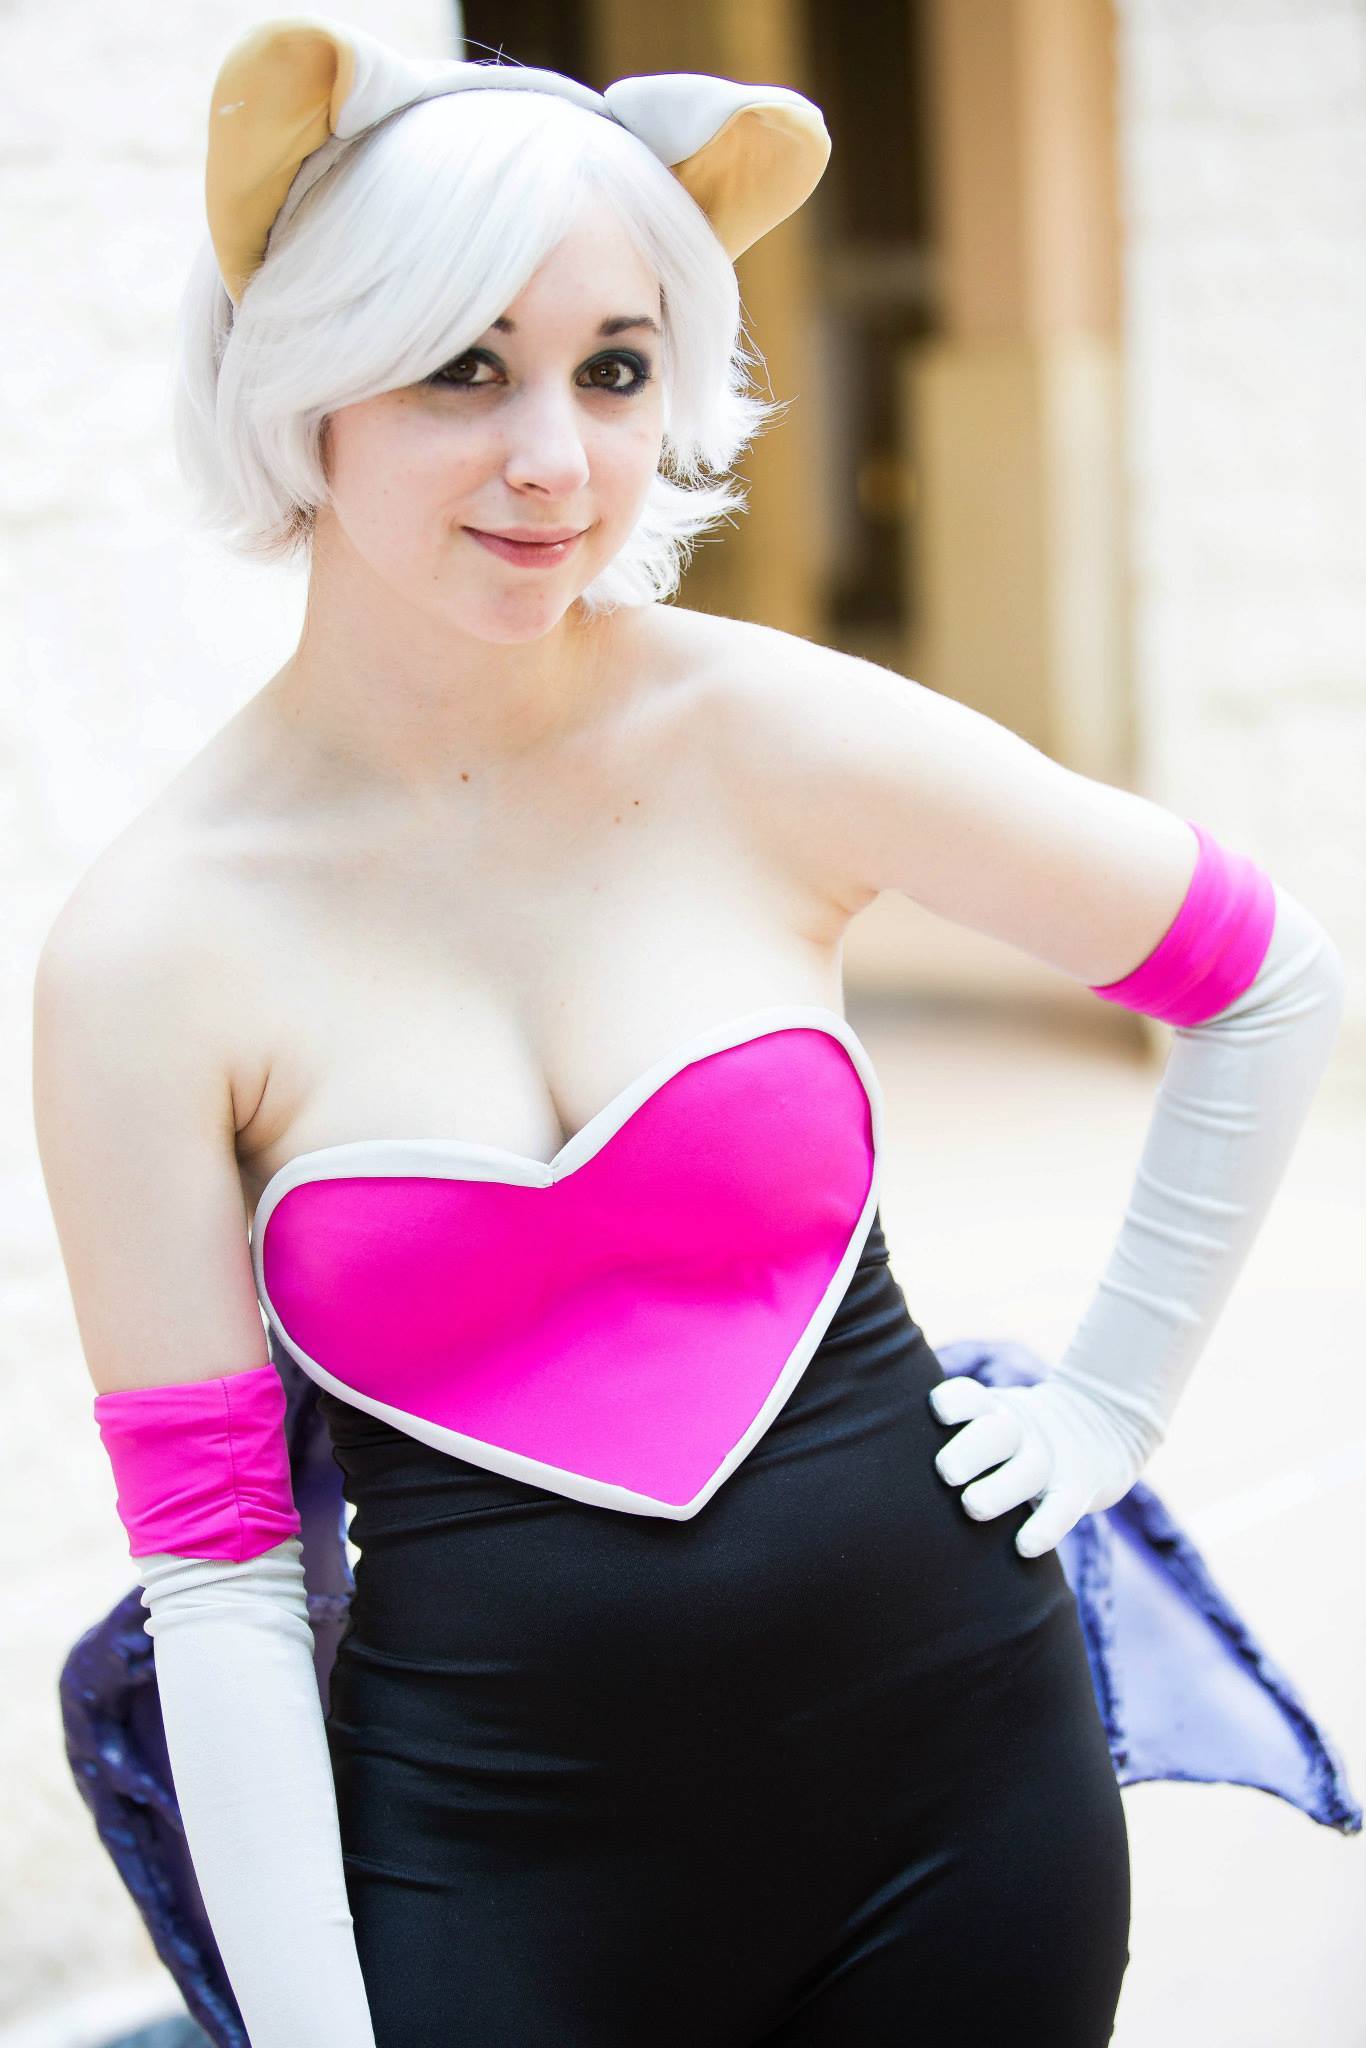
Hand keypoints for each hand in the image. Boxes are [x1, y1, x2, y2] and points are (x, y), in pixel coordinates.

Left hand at [927, 1370, 1155, 1557]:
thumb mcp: (990, 1419)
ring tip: (973, 1506)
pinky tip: (1024, 1546)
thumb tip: (864, 1467)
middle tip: (945, 1471)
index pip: (970, 1396)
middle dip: (971, 1447)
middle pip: (998, 1429)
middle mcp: (1020, 1429)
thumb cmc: (1015, 1436)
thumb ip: (946, 1437)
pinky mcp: (1079, 1488)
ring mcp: (1051, 1459)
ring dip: (1001, 1487)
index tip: (937, 1412)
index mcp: (992, 1410)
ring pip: (1029, 1469)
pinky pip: (1064, 1508)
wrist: (1103, 1427)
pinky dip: (1047, 1526)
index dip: (955, 1401)